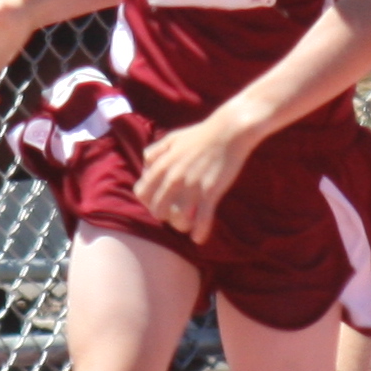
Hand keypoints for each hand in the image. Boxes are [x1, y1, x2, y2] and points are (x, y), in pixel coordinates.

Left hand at [131, 110, 256, 244]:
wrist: (229, 131)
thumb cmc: (200, 134)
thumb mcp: (172, 138)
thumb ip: (155, 152)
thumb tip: (145, 166)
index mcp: (162, 165)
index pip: (142, 193)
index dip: (147, 201)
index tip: (157, 202)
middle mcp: (173, 178)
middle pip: (158, 210)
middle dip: (164, 215)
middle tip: (173, 214)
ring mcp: (192, 187)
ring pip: (178, 220)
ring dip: (181, 225)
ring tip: (187, 225)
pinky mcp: (210, 192)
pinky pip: (202, 220)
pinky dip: (200, 233)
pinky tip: (199, 238)